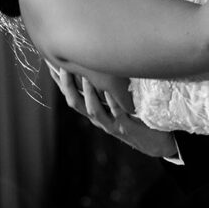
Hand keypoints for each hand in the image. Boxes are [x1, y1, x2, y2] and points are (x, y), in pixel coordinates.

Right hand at [45, 62, 176, 157]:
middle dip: (67, 85)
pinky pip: (117, 113)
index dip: (60, 81)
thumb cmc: (137, 118)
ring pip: (93, 110)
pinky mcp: (127, 128)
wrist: (156, 144)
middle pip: (75, 103)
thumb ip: (108, 89)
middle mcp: (99, 120)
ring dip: (88, 93)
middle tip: (63, 66)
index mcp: (94, 113)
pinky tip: (109, 90)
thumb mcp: (118, 104)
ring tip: (85, 76)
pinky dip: (111, 102)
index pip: (71, 95)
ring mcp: (112, 125)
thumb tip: (101, 65)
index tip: (51, 63)